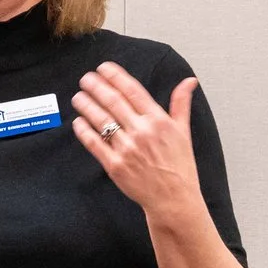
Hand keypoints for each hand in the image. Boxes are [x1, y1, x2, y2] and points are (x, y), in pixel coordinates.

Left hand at [73, 63, 204, 225]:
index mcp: (158, 121)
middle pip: (113, 101)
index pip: (132, 90)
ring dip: (87, 105)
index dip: (115, 76)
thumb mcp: (184, 132)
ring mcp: (127, 149)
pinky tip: (78, 122)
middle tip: (86, 78)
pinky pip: (95, 143)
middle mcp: (142, 132)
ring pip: (101, 120)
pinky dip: (84, 130)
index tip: (103, 68)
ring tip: (78, 96)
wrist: (174, 199)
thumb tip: (189, 81)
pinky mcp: (115, 166)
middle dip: (96, 86)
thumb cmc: (180, 166)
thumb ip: (181, 104)